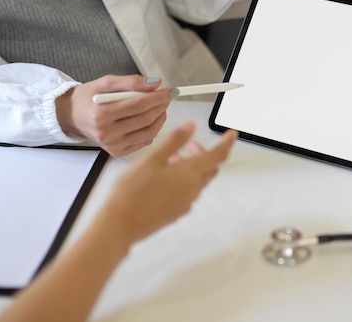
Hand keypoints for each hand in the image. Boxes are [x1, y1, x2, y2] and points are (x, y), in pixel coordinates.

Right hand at [56, 75, 172, 155]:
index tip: (170, 90)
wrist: (73, 115)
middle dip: (161, 106)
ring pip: (148, 132)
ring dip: (160, 118)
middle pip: (145, 119)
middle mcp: (106, 133)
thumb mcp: (105, 82)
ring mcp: (112, 145)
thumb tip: (155, 83)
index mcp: (101, 115)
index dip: (158, 97)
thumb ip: (130, 82)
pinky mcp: (117, 152)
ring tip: (161, 106)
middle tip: (167, 96)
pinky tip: (151, 119)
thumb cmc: (88, 98)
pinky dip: (152, 129)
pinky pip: (143, 142)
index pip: (138, 105)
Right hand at [100, 122, 236, 243]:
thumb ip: (174, 141)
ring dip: (189, 166)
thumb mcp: (152, 159)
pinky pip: (186, 193)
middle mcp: (192, 190)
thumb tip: (191, 127)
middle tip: (188, 144)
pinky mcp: (176, 212)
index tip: (231, 134)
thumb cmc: (132, 192)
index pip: (218, 156)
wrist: (120, 224)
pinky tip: (163, 177)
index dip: (226, 143)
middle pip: (209, 169)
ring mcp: (185, 203)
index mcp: (189, 174)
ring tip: (168, 159)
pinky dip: (182, 180)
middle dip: (202, 153)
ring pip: (196, 180)